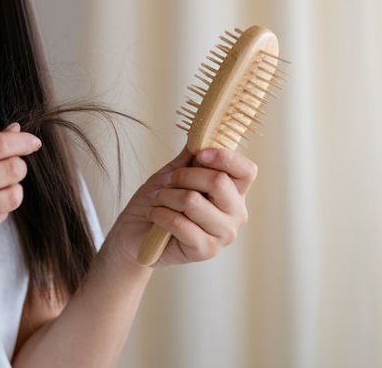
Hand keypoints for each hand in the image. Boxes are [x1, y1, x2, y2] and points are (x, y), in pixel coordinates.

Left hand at [108, 145, 257, 268]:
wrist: (135, 234)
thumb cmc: (157, 203)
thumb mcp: (172, 173)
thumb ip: (190, 157)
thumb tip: (202, 131)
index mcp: (233, 192)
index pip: (246, 171)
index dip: (224, 157)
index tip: (199, 154)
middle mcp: (235, 214)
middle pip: (219, 182)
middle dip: (184, 176)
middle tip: (166, 181)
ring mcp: (223, 235)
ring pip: (194, 201)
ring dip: (166, 196)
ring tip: (157, 200)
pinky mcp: (206, 250)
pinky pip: (181, 223)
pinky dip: (160, 214)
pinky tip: (155, 215)